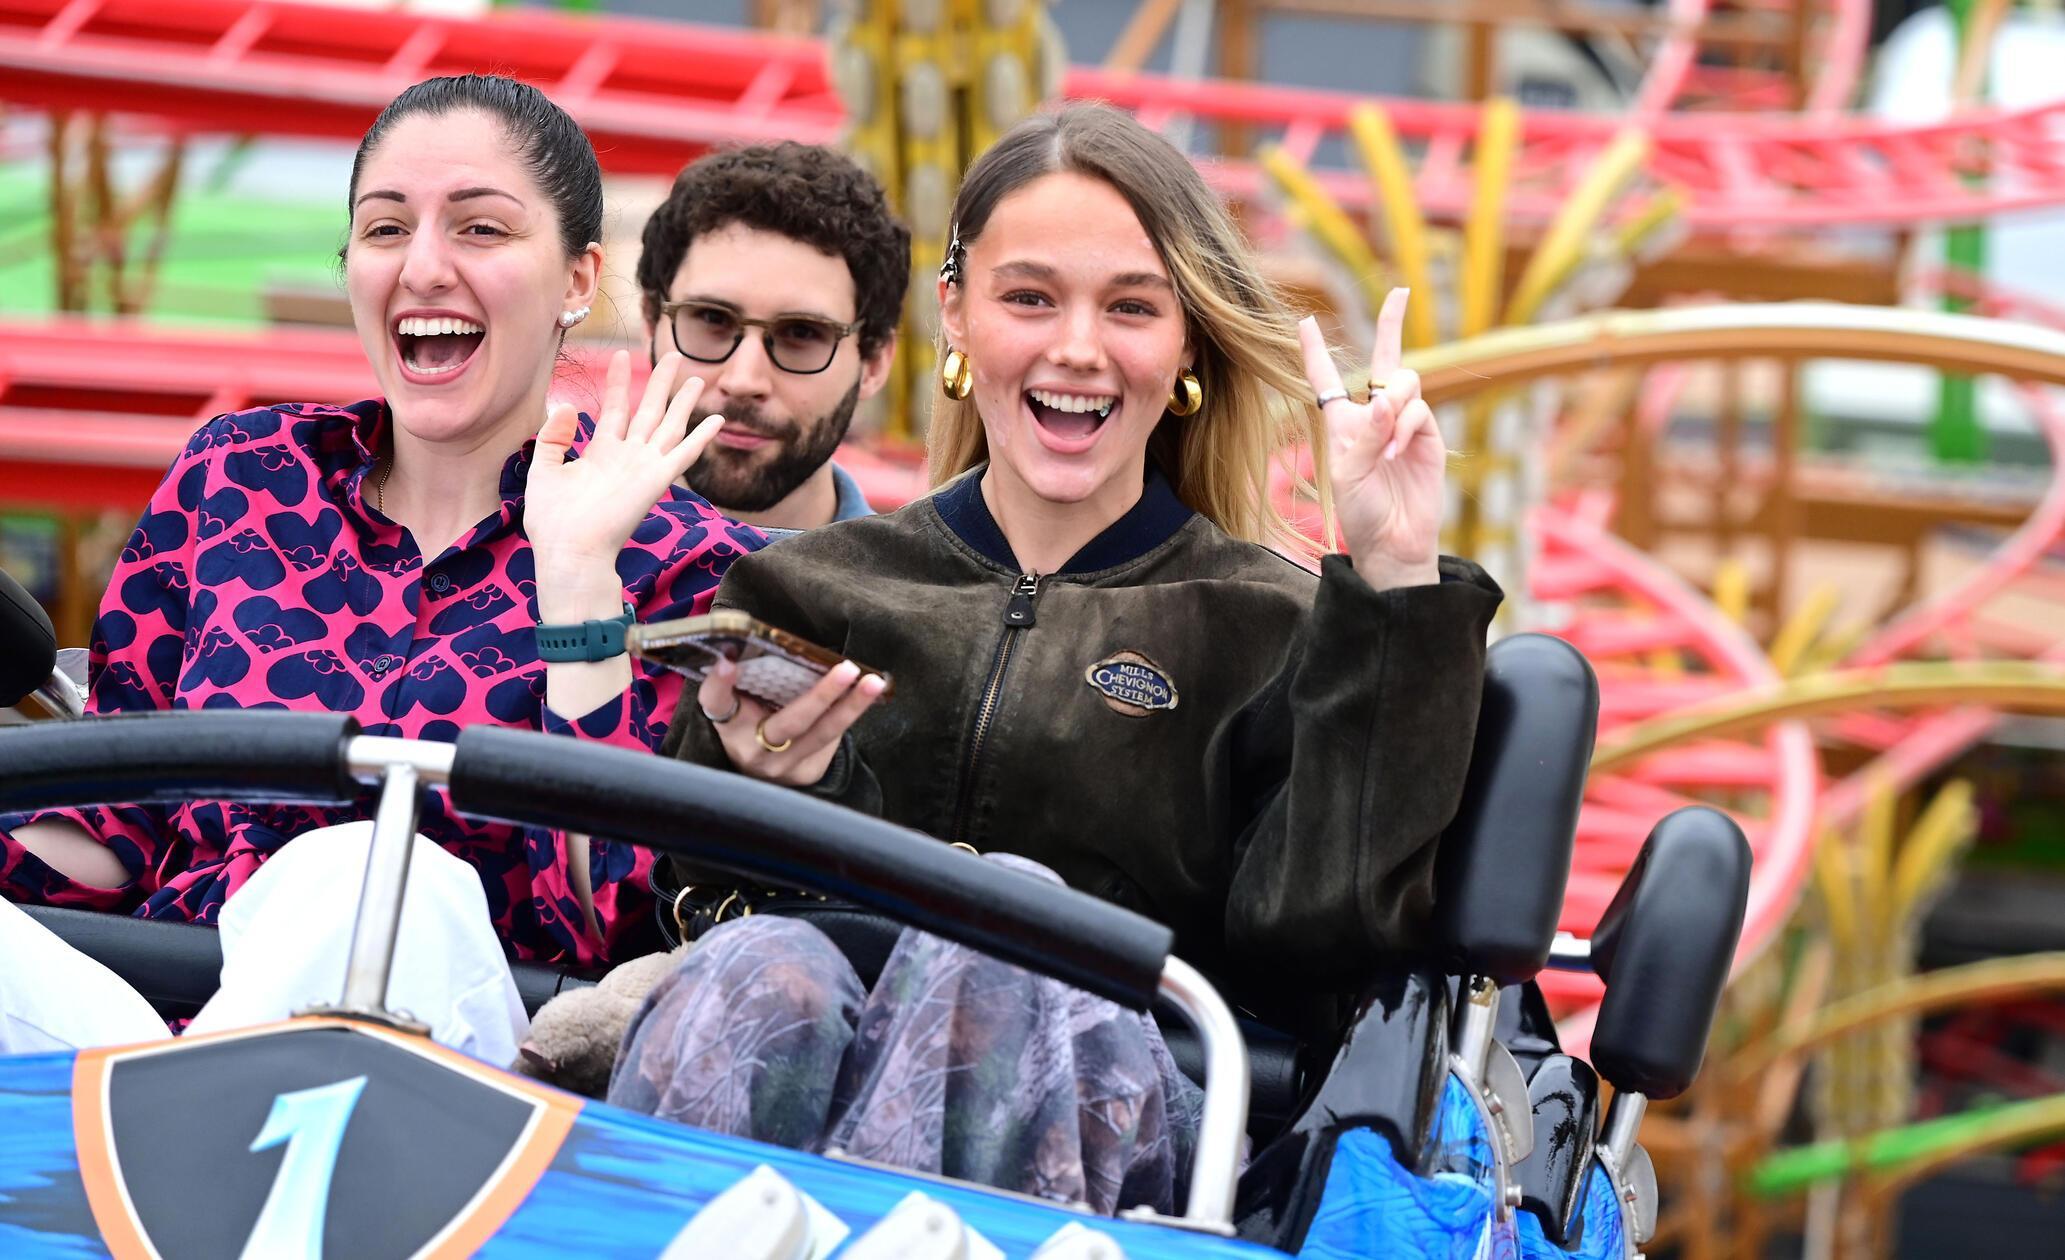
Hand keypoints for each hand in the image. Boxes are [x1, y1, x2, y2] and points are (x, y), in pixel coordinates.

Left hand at [525, 351, 723, 606]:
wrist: (569, 551)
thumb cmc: (553, 520)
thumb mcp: (543, 469)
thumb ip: (554, 437)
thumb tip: (568, 406)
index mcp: (602, 453)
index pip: (616, 408)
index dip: (620, 381)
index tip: (621, 354)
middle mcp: (628, 457)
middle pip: (650, 410)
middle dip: (662, 383)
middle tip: (674, 356)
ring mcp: (644, 467)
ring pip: (670, 425)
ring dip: (684, 402)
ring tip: (697, 377)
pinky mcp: (657, 480)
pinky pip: (684, 453)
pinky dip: (701, 436)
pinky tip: (716, 419)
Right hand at [697, 657, 885, 787]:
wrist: (761, 768)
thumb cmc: (750, 720)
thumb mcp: (738, 701)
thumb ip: (744, 678)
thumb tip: (747, 645)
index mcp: (728, 724)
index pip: (715, 703)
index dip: (719, 684)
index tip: (727, 661)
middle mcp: (751, 749)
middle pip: (789, 722)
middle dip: (822, 696)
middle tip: (848, 669)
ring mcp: (781, 766)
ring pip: (821, 734)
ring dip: (851, 707)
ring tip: (873, 683)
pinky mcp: (806, 772)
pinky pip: (832, 739)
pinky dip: (848, 714)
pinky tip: (865, 696)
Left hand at [1298, 288, 1444, 589]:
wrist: (1394, 543)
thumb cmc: (1361, 512)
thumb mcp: (1348, 474)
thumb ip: (1365, 435)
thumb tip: (1384, 399)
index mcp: (1342, 424)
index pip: (1327, 379)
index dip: (1315, 351)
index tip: (1304, 320)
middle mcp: (1374, 417)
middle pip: (1384, 361)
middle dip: (1392, 325)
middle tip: (1399, 291)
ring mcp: (1404, 425)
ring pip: (1405, 382)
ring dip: (1394, 405)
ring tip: (1386, 446)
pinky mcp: (1428, 437)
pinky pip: (1418, 409)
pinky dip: (1405, 426)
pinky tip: (1395, 455)